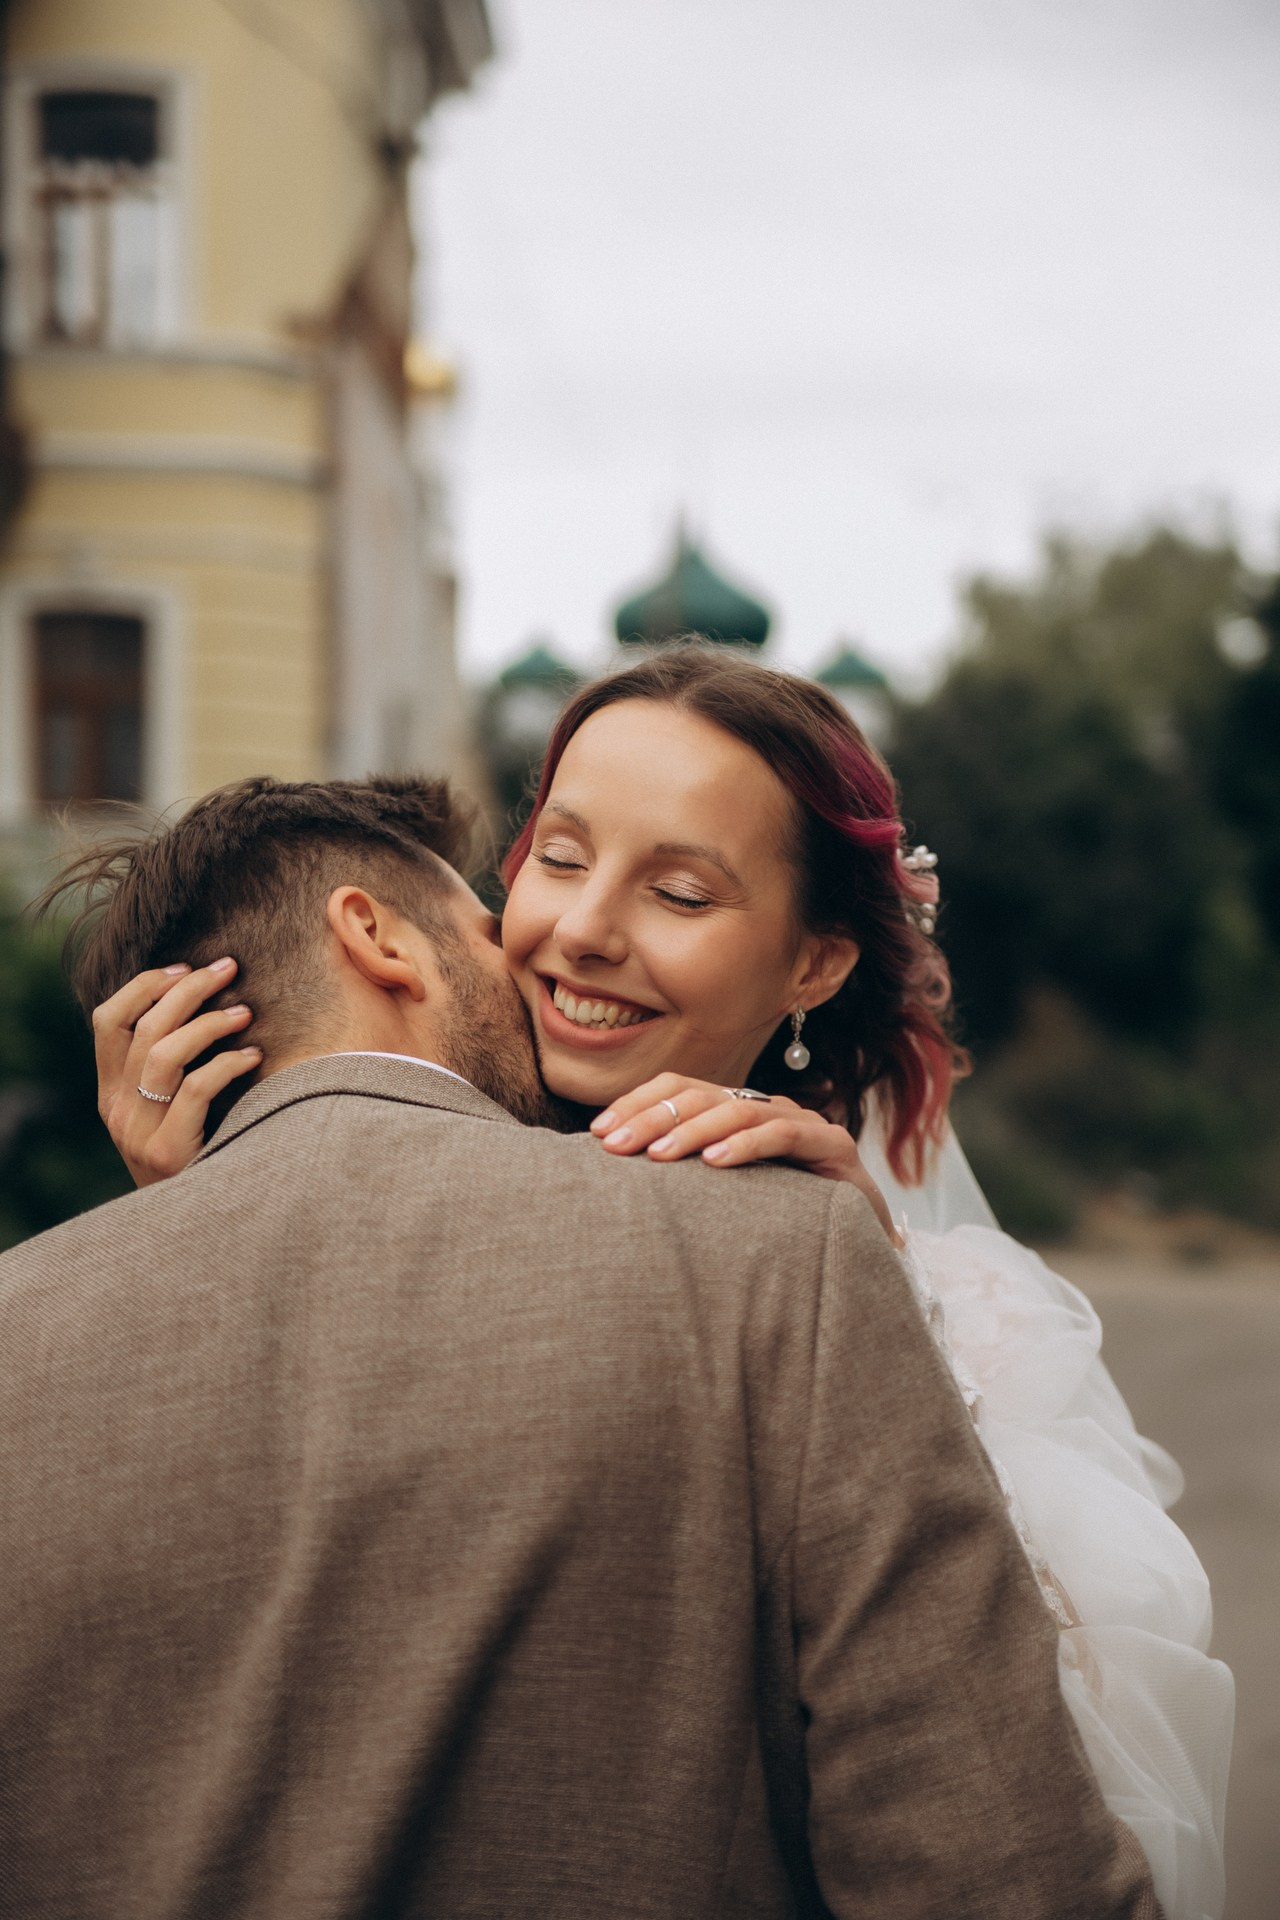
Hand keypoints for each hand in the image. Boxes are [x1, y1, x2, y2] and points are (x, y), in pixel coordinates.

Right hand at [93, 959, 261, 1185]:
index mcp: (111, 1094)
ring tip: (245, 1012)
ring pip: (165, 1053)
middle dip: (189, 989)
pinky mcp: (169, 1154)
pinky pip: (194, 1090)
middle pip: (143, 1028)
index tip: (185, 967)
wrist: (198, 1230)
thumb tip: (205, 1004)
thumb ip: (171, 1073)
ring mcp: (139, 1133)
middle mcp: (117, 1110)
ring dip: (210, 1022)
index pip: (107, 1021)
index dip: (144, 985)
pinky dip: (227, 1064)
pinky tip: (254, 1057)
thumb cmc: (199, 1158)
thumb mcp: (168, 1115)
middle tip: (229, 969)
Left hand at [589, 1072, 901, 1246]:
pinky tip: (716, 1162)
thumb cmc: (779, 1229)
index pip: (679, 1088)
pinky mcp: (835, 1146)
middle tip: (615, 1147)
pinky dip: (747, 1145)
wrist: (856, 1253)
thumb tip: (607, 1182)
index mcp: (735, 1114)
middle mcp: (766, 1109)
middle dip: (652, 1118)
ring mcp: (803, 1123)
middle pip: (700, 1095)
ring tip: (658, 1155)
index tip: (597, 1133)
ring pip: (738, 1109)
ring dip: (692, 1130)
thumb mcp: (719, 1201)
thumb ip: (679, 1183)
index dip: (637, 1103)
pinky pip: (785, 1134)